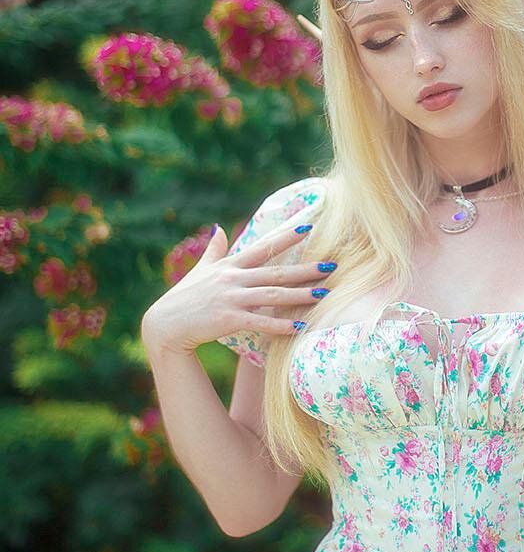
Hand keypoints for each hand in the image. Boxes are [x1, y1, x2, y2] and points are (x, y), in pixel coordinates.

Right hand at [140, 217, 335, 355]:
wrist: (164, 324)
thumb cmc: (184, 297)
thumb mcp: (200, 270)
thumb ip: (214, 249)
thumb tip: (218, 228)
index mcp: (230, 265)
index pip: (263, 246)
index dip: (286, 236)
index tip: (309, 225)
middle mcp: (233, 279)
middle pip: (276, 271)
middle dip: (305, 269)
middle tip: (331, 266)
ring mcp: (231, 298)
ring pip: (273, 295)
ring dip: (300, 295)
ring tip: (324, 294)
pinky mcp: (228, 319)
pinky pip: (260, 322)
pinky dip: (281, 325)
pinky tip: (300, 326)